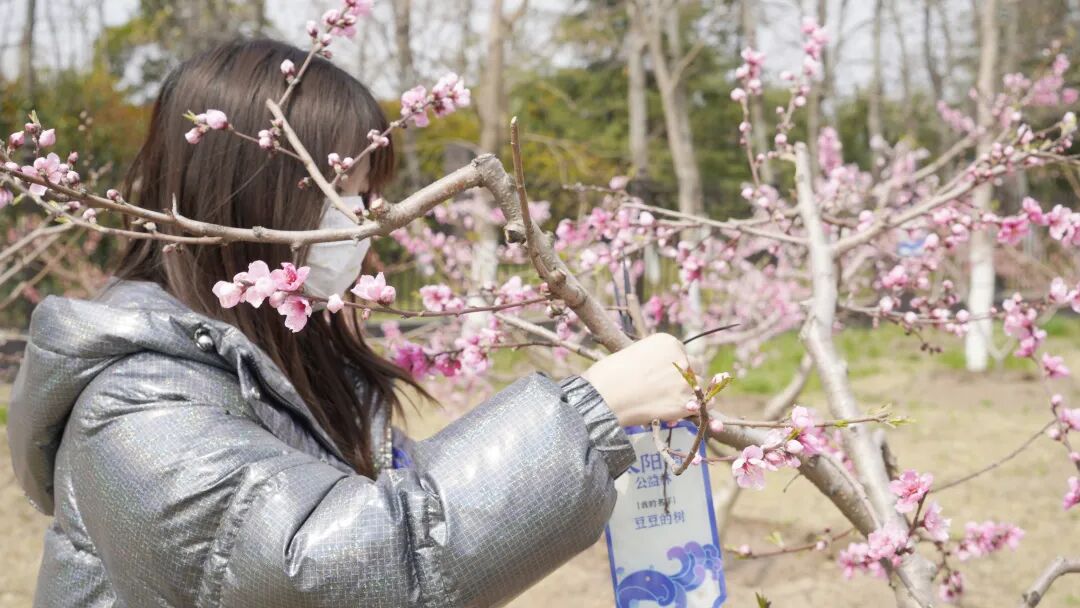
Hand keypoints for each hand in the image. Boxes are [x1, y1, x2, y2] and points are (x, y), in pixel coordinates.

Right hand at [580, 333, 695, 426]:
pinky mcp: (685, 403)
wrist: (604, 397)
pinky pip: (704, 405)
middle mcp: (682, 358)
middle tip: (668, 388)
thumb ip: (654, 359)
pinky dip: (699, 408)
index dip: (673, 365)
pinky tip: (689, 410)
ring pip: (698, 386)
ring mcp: (685, 381)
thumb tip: (660, 372)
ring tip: (671, 401)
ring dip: (689, 393)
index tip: (663, 375)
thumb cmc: (609, 375)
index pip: (681, 353)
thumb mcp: (634, 354)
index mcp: (668, 342)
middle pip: (695, 367)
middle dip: (684, 377)